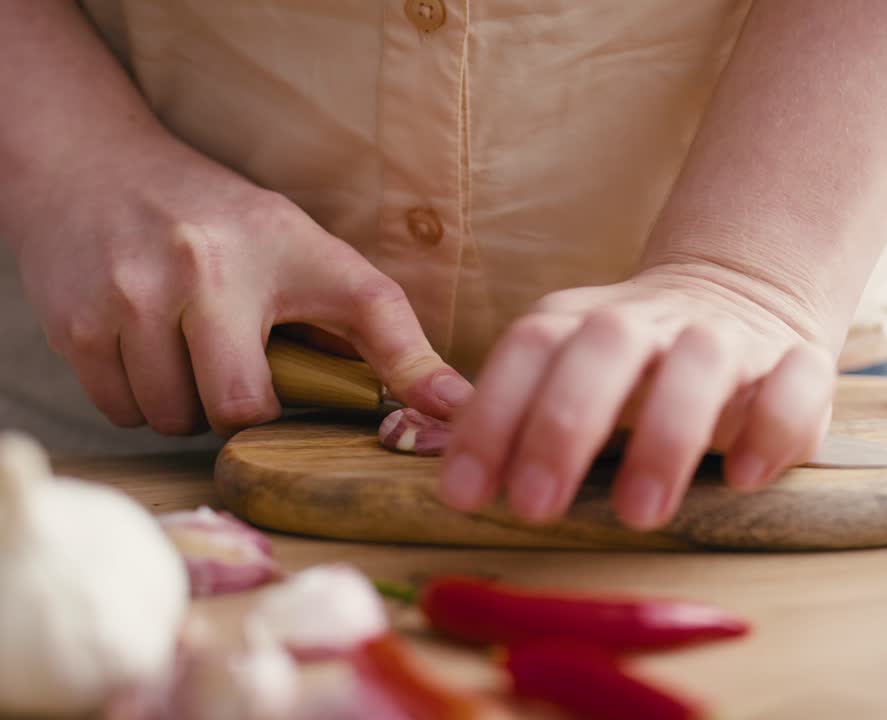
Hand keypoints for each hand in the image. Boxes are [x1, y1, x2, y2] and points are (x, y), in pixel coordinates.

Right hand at [8, 139, 469, 435]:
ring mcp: (134, 296)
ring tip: (187, 354)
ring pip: (173, 417)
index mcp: (287, 247)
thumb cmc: (218, 222)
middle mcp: (208, 269)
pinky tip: (145, 354)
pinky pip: (121, 410)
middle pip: (238, 407)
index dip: (408, 372)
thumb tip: (447, 406)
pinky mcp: (76, 323)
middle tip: (238, 372)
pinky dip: (137, 402)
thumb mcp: (302, 250)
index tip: (451, 412)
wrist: (92, 166)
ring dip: (184, 408)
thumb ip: (372, 325)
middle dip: (240, 411)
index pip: (370, 309)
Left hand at [440, 266, 835, 529]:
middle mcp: (653, 320)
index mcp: (586, 321)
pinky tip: (745, 478)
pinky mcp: (798, 361)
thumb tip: (463, 485)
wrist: (742, 294)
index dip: (491, 418)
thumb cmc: (638, 365)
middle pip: (604, 346)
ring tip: (641, 513)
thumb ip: (524, 417)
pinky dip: (772, 426)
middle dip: (564, 424)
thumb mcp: (573, 373)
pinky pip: (794, 382)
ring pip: (700, 363)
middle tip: (537, 507)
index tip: (466, 496)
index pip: (530, 348)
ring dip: (666, 436)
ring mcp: (728, 337)